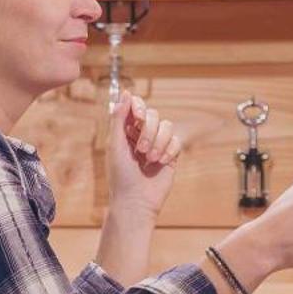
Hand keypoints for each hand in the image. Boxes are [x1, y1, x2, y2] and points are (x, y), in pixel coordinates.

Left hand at [107, 92, 181, 215]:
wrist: (136, 201)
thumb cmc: (121, 176)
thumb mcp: (115, 145)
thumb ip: (119, 118)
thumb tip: (125, 92)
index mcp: (125, 130)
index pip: (136, 107)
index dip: (139, 107)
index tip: (138, 118)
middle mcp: (142, 135)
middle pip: (153, 115)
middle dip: (149, 131)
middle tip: (141, 150)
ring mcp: (158, 144)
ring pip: (167, 126)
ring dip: (159, 142)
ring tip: (150, 159)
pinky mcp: (171, 155)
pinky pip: (176, 141)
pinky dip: (169, 150)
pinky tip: (161, 162)